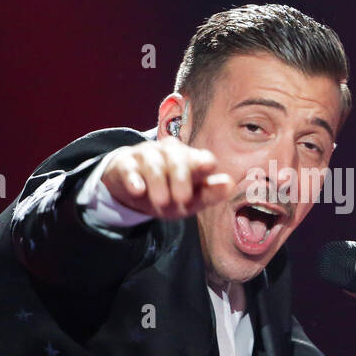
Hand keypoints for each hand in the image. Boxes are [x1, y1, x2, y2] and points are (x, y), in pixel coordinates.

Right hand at [101, 137, 233, 218]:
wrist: (132, 188)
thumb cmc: (169, 192)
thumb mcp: (190, 199)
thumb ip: (209, 193)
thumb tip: (231, 184)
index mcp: (191, 160)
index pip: (200, 158)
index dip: (203, 163)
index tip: (207, 167)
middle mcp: (169, 153)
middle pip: (177, 158)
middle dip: (180, 177)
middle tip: (182, 199)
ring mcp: (146, 155)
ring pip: (153, 163)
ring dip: (158, 182)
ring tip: (162, 202)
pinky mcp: (125, 163)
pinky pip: (129, 168)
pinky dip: (133, 179)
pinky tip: (138, 189)